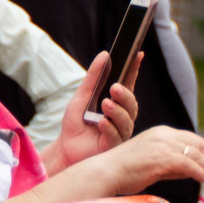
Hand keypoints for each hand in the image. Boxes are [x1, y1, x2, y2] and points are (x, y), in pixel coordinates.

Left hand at [51, 51, 140, 168]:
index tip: (137, 54)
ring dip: (116, 111)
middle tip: (114, 88)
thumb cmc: (76, 123)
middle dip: (125, 95)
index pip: (129, 84)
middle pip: (131, 104)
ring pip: (126, 120)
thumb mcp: (82, 96)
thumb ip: (93, 77)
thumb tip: (104, 55)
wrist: (65, 148)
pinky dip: (109, 127)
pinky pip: (117, 136)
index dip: (134, 69)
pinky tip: (101, 123)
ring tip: (105, 105)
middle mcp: (123, 117)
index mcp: (118, 103)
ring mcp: (121, 132)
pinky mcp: (114, 147)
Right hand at [87, 126, 203, 197]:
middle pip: (198, 144)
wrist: (106, 173)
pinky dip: (202, 173)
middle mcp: (164, 135)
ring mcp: (163, 145)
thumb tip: (194, 171)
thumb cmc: (124, 172)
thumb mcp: (153, 163)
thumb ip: (173, 164)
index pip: (192, 139)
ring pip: (196, 154)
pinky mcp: (162, 157)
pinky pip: (189, 165)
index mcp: (161, 133)